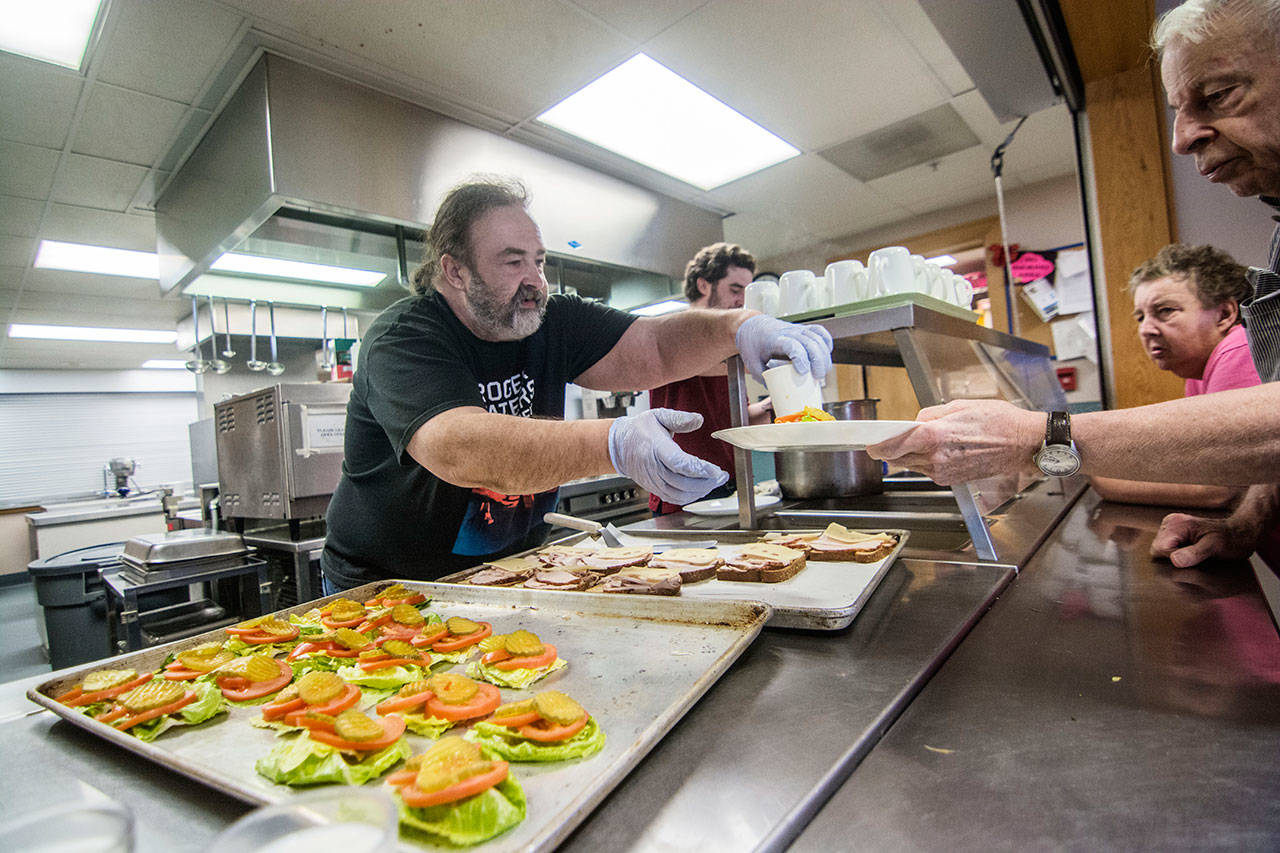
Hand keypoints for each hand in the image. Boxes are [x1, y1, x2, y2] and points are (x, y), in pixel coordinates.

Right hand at [607, 408, 728, 504]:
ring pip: (678, 493)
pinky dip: (689, 497)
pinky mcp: (653, 488)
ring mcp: (652, 480)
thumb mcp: (658, 415)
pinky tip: (700, 490)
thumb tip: (699, 420)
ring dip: (700, 491)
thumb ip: (679, 418)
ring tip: (714, 482)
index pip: (678, 462)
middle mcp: (653, 467)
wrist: (618, 446)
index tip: (715, 470)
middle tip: (721, 476)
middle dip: (705, 482)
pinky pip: (673, 498)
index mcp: (655, 447)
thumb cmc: (640, 430)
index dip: (699, 469)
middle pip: (681, 482)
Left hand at [734, 315, 832, 382]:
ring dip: (824, 355)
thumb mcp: (751, 362)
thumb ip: (762, 378)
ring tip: (823, 371)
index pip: (792, 345)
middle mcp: (788, 332)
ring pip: (817, 337)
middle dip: (818, 361)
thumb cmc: (751, 344)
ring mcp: (796, 328)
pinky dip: (826, 342)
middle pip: (809, 342)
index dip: (801, 358)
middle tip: (818, 377)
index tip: (803, 372)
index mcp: (774, 339)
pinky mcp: (802, 328)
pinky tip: (827, 354)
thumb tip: (777, 393)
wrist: (751, 325)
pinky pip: (819, 331)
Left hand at [865, 399, 1043, 484]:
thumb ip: (931, 415)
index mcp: (936, 436)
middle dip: (893, 448)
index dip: (878, 444)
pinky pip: (928, 470)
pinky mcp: (951, 480)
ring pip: (913, 464)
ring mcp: (944, 472)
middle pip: (899, 457)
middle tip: (891, 437)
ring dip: (912, 453)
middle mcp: (937, 458)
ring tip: (928, 439)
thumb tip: (915, 422)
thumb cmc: (1000, 422)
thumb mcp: (960, 406)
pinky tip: (942, 449)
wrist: (1023, 444)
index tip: (870, 442)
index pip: (894, 444)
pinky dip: (927, 460)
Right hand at [1150, 512, 1259, 567]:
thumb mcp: (1214, 547)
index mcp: (1176, 524)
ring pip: (1160, 552)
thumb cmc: (1230, 539)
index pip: (1160, 548)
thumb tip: (1175, 560)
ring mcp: (1170, 529)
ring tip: (1195, 554)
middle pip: (1157, 550)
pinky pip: (1166, 550)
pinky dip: (1177, 555)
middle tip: (1195, 556)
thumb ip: (1194, 553)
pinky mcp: (1173, 535)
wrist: (1240, 533)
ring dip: (1176, 557)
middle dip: (1173, 558)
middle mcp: (1169, 524)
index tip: (1193, 557)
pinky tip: (1192, 553)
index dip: (1173, 558)